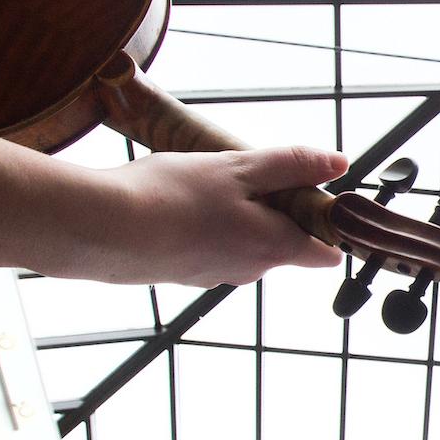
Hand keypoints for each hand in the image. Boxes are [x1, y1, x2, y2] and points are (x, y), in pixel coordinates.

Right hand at [61, 146, 347, 285]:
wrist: (99, 230)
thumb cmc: (173, 196)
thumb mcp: (239, 168)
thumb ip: (291, 166)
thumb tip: (339, 164)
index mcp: (273, 247)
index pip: (324, 252)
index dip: (328, 224)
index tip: (315, 191)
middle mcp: (247, 271)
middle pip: (282, 242)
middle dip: (275, 208)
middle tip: (247, 170)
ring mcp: (210, 275)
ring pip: (241, 243)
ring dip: (235, 213)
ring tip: (206, 180)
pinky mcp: (178, 273)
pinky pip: (207, 246)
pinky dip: (202, 224)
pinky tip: (176, 199)